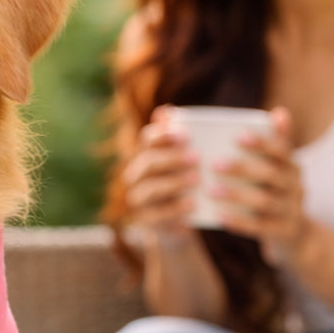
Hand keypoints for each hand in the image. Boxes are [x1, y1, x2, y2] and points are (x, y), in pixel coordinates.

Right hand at [121, 106, 200, 245]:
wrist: (181, 221)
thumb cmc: (185, 183)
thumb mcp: (187, 160)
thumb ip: (178, 138)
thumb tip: (165, 111)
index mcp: (147, 155)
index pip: (148, 139)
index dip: (164, 135)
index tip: (185, 134)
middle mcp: (137, 175)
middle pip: (148, 162)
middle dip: (172, 158)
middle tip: (197, 157)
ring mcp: (138, 198)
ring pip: (149, 188)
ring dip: (174, 182)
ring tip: (196, 180)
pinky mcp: (144, 220)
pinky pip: (155, 214)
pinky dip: (174, 209)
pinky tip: (192, 204)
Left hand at [211, 108, 307, 263]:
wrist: (295, 235)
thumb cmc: (276, 194)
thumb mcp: (279, 170)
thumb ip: (275, 144)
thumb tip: (279, 111)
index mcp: (293, 167)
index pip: (282, 150)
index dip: (262, 143)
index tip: (239, 136)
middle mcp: (296, 186)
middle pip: (271, 175)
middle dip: (243, 168)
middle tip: (215, 164)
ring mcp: (292, 210)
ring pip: (265, 201)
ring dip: (236, 195)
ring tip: (212, 191)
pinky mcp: (284, 231)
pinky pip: (260, 227)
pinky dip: (240, 222)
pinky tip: (220, 217)